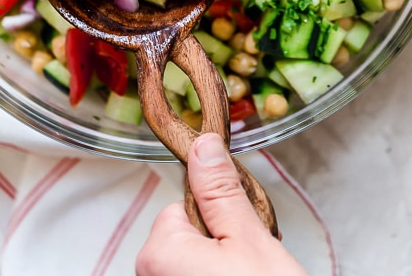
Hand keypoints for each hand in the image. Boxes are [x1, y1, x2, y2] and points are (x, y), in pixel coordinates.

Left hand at [136, 132, 309, 275]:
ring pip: (196, 265)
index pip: (182, 206)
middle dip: (222, 245)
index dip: (218, 214)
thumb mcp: (250, 239)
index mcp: (158, 253)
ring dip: (225, 269)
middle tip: (254, 265)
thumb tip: (202, 146)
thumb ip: (221, 190)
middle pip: (188, 237)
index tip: (243, 231)